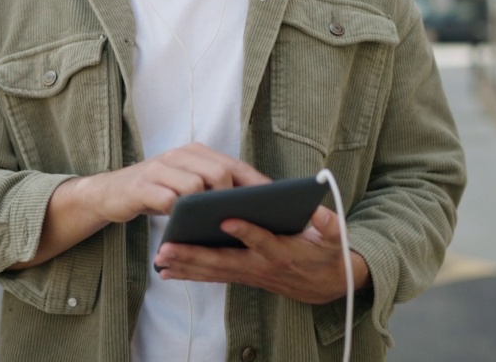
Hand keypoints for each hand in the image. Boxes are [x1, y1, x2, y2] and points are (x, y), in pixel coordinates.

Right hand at [80, 142, 270, 224]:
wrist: (110, 193)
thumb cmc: (157, 192)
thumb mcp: (185, 183)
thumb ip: (212, 188)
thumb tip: (253, 208)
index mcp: (195, 152)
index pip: (234, 164)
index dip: (256, 183)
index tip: (276, 204)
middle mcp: (179, 155)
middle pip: (218, 172)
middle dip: (233, 198)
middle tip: (241, 220)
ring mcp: (159, 169)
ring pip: (195, 185)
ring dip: (206, 208)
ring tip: (216, 227)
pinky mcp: (142, 187)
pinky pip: (167, 200)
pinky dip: (179, 215)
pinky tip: (186, 229)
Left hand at [152, 206, 370, 304]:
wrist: (327, 285)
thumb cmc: (327, 254)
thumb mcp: (335, 238)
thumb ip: (329, 224)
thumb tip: (318, 211)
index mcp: (283, 252)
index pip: (262, 241)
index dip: (246, 232)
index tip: (226, 218)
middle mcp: (262, 265)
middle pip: (225, 261)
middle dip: (195, 255)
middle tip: (167, 249)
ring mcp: (250, 273)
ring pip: (215, 271)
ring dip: (186, 266)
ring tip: (160, 259)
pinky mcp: (243, 276)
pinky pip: (214, 276)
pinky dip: (191, 274)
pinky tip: (168, 272)